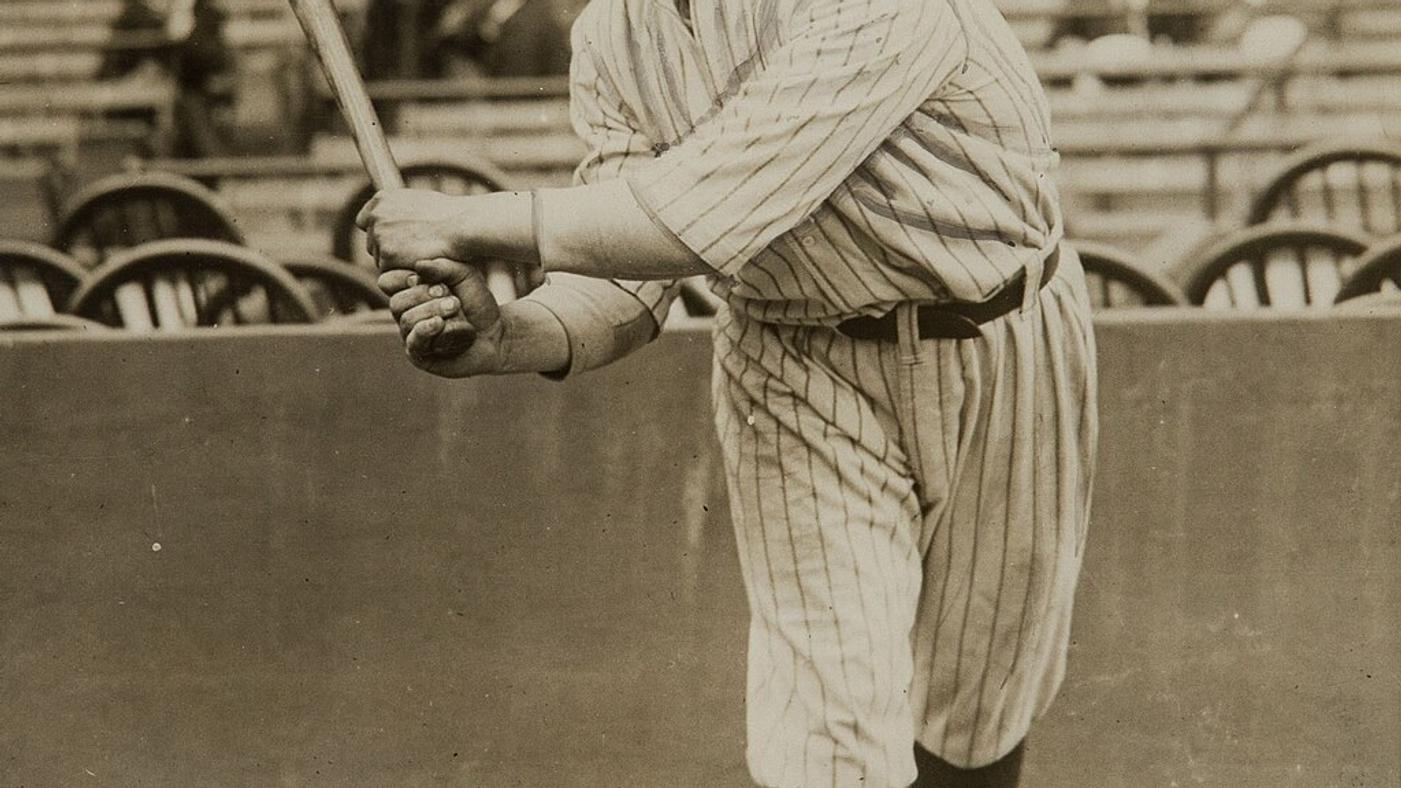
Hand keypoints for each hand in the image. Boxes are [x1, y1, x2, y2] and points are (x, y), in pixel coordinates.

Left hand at [356, 188, 470, 271]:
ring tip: (421, 256)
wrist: (461, 226)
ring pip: (380, 259)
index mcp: (382, 199)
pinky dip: (403, 270)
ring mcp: (380, 236)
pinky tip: (420, 263)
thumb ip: (400, 210)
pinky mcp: (387, 255)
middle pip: (372, 243)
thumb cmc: (449, 215)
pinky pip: (390, 271)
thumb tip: (394, 217)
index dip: (378, 232)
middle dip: (388, 250)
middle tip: (412, 252)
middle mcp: (376, 216)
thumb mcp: (419, 201)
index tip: (390, 240)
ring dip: (397, 262)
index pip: (365, 220)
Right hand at [380, 258, 504, 376]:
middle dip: (424, 296)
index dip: (403, 278)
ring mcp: (411, 336)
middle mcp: (406, 314)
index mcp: (410, 293)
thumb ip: (442, 266)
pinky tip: (439, 323)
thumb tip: (418, 265)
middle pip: (397, 302)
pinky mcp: (420, 356)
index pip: (388, 282)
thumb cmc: (478, 302)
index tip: (426, 278)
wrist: (497, 332)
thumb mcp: (464, 275)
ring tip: (456, 309)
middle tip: (453, 298)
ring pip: (406, 320)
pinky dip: (426, 329)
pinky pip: (414, 342)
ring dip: (433, 311)